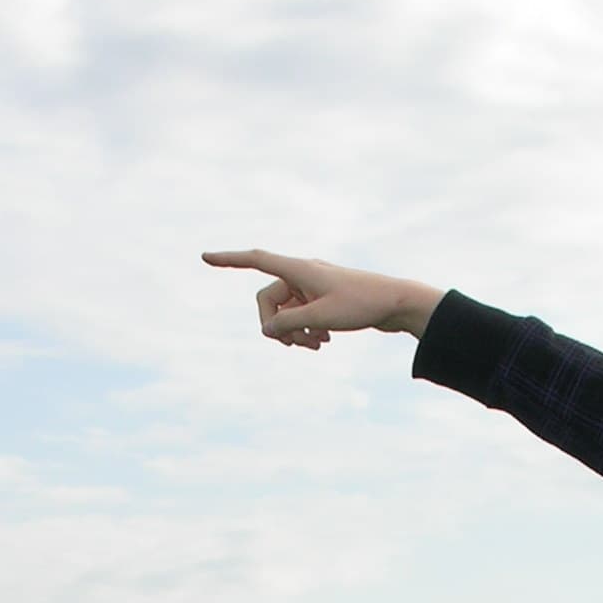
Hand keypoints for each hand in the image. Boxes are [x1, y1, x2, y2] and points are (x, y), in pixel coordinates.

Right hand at [201, 250, 443, 347]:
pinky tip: (324, 341)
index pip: (256, 260)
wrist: (397, 303)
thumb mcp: (321, 317)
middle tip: (298, 344)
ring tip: (316, 345)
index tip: (205, 257)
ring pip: (285, 312)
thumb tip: (267, 330)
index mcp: (299, 269)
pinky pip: (300, 315)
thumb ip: (288, 324)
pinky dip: (306, 329)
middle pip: (268, 300)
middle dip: (277, 325)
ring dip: (294, 332)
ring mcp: (312, 286)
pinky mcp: (323, 298)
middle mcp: (302, 274)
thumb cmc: (363, 305)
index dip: (229, 259)